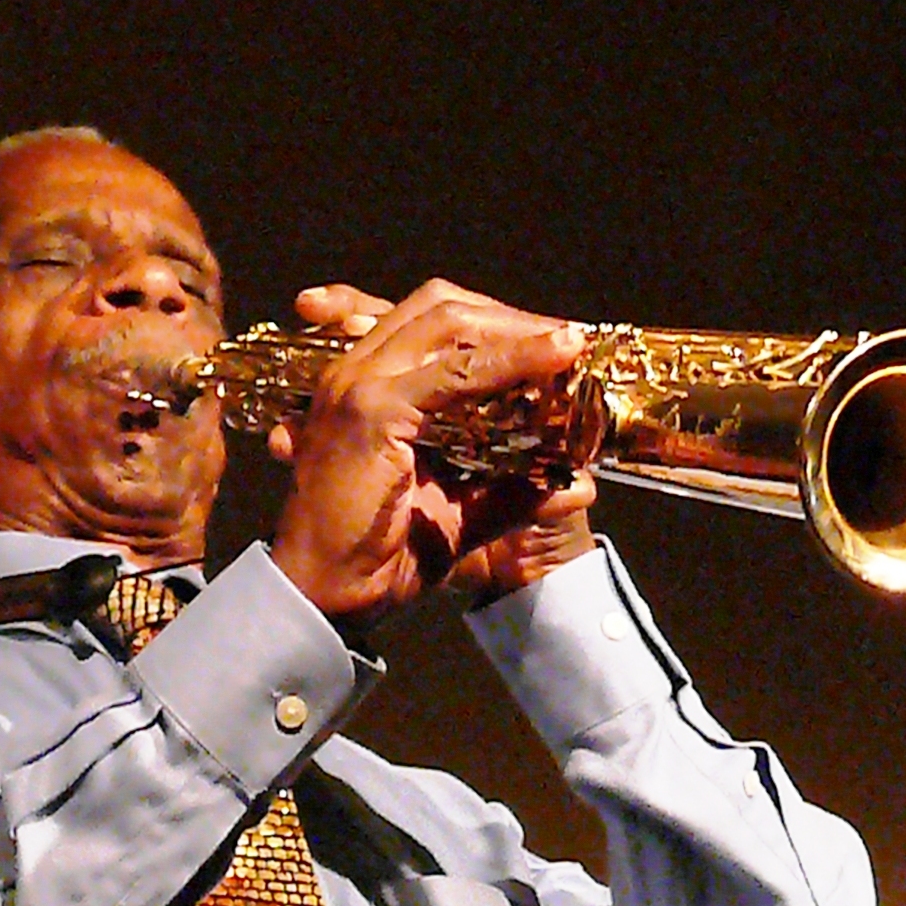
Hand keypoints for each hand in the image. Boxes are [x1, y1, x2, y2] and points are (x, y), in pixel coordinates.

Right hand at [267, 279, 589, 622]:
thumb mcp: (459, 512)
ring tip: (570, 345)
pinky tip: (553, 360)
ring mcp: (358, 384)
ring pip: (449, 323)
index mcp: (367, 387)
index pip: (432, 323)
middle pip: (441, 306)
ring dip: (516, 330)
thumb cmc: (380, 558)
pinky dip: (512, 360)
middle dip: (509, 316)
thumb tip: (577, 482)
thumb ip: (510, 490)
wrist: (327, 599)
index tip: (553, 342)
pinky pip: (455, 371)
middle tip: (568, 340)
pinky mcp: (372, 409)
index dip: (495, 323)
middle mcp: (356, 372)